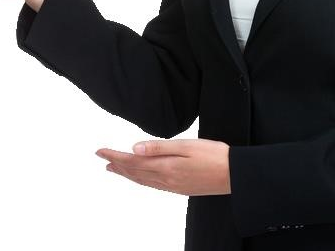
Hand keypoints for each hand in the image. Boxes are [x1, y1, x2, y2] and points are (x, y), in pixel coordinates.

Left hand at [95, 138, 230, 196]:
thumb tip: (134, 148)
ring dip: (127, 173)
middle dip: (117, 165)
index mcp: (166, 167)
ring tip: (115, 168)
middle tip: (102, 158)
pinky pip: (153, 185)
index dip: (115, 156)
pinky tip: (141, 177)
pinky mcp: (180, 188)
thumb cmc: (214, 156)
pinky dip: (141, 180)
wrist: (234, 175)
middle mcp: (166, 180)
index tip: (100, 151)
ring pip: (143, 180)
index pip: (133, 161)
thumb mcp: (186, 146)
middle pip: (135, 172)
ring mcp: (172, 186)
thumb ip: (159, 147)